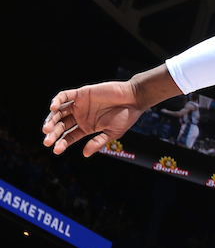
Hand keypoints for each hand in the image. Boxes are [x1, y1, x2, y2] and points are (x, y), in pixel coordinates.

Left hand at [43, 66, 180, 155]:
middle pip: (61, 125)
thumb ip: (98, 142)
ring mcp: (79, 104)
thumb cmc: (126, 117)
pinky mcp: (81, 93)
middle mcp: (80, 116)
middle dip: (53, 133)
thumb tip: (85, 154)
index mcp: (87, 127)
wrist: (134, 99)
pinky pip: (65, 96)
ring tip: (47, 128)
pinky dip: (57, 101)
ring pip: (59, 112)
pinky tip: (53, 109)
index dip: (62, 143)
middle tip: (47, 141)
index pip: (69, 136)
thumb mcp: (113, 133)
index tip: (56, 150)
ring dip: (51, 120)